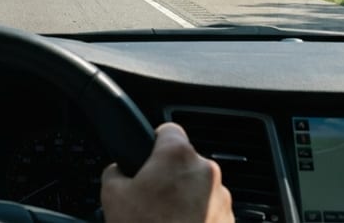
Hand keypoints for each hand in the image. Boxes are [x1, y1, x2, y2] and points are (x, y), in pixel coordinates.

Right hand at [101, 123, 233, 222]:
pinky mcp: (231, 221)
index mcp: (177, 156)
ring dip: (185, 198)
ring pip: (198, 188)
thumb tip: (120, 171)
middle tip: (149, 198)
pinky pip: (210, 210)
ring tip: (164, 220)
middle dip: (168, 176)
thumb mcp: (112, 196)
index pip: (168, 129)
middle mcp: (206, 171)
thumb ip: (116, 172)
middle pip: (184, 162)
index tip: (147, 155)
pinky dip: (197, 217)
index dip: (154, 142)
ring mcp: (222, 198)